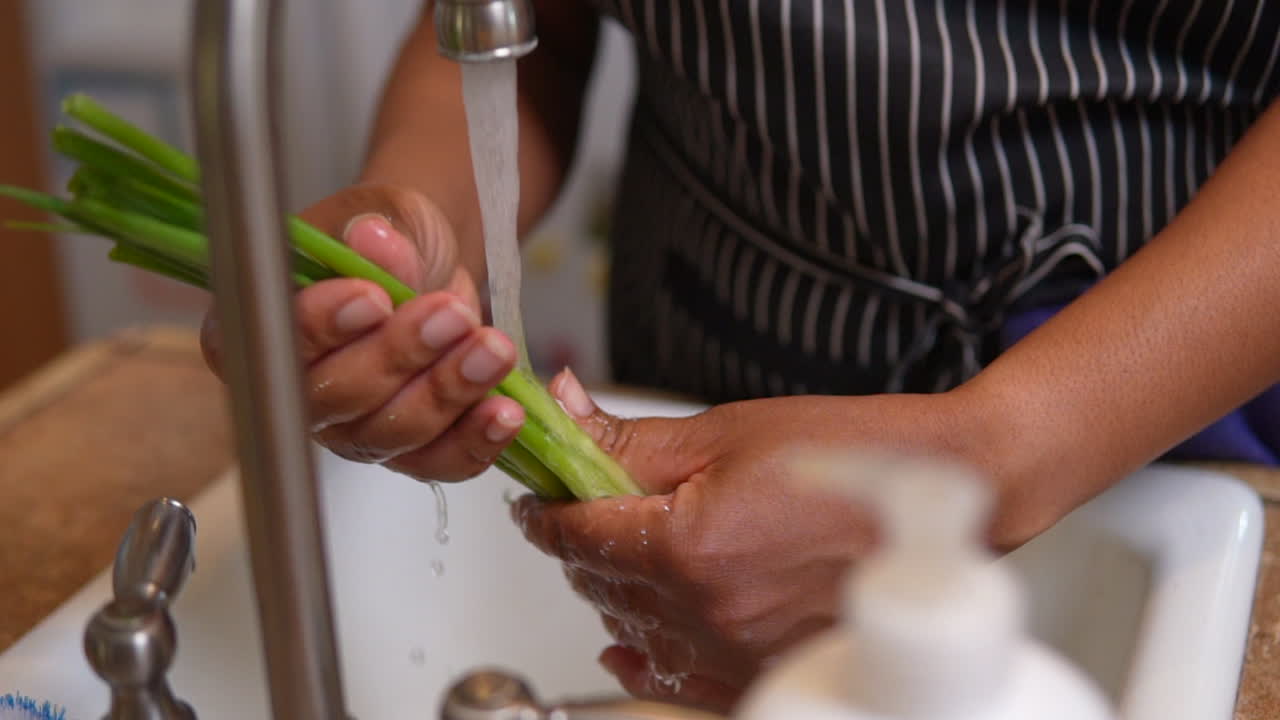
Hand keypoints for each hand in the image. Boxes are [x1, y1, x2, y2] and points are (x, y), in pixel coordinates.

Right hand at [200, 183, 525, 481]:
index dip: (323, 326)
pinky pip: (440, 463)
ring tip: (494, 348)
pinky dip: (476, 441)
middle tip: (451, 314)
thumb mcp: (385, 217)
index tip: (373, 297)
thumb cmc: (391, 240)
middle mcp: (301, 391)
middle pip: (339, 396)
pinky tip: (506, 413)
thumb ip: (378, 235)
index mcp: (266, 327)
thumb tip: (375, 241)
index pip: (279, 341)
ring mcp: (355, 429)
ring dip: (451, 390)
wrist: (431, 265)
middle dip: (401, 354)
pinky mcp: (410, 450)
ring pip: (397, 431)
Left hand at [513, 371, 982, 711]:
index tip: (537, 496)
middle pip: (597, 582)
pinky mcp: (760, 673)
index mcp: (687, 544)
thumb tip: (562, 414)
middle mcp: (705, 611)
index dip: (545, 511)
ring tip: (621, 553)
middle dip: (580, 542)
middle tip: (583, 507)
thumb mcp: (724, 432)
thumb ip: (629, 439)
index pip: (575, 535)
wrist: (939, 499)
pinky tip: (626, 642)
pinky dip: (643, 656)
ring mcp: (733, 652)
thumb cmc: (847, 454)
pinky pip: (672, 680)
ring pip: (628, 628)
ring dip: (612, 590)